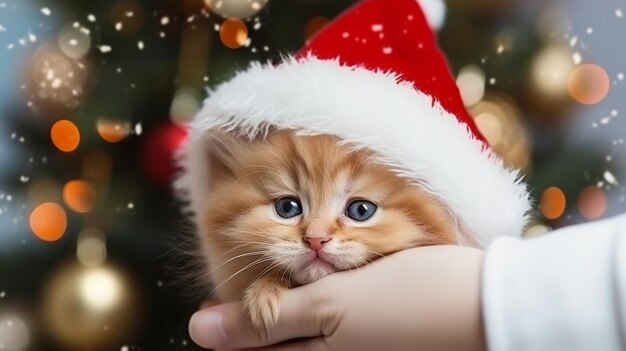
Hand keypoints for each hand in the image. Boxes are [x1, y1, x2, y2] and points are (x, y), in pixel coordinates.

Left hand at [189, 245, 485, 350]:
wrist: (491, 301)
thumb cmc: (409, 299)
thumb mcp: (331, 306)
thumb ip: (266, 320)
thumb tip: (199, 330)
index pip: (254, 350)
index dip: (232, 324)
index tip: (221, 295)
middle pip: (279, 342)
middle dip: (263, 310)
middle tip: (269, 275)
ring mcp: (359, 349)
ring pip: (305, 330)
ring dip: (293, 299)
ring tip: (299, 269)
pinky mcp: (378, 338)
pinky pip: (334, 324)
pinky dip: (323, 298)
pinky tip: (331, 274)